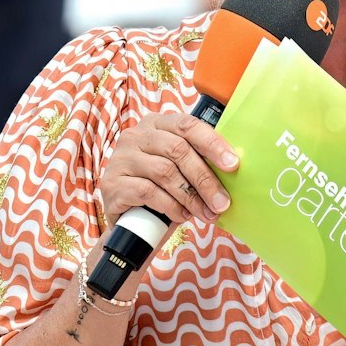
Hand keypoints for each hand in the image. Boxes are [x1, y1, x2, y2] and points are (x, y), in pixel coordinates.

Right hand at [98, 110, 239, 230]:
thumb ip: (198, 161)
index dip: (212, 144)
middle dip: (205, 179)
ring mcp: (120, 158)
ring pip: (164, 172)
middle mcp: (135, 136)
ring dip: (190, 196)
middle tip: (223, 202)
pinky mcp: (112, 183)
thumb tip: (234, 167)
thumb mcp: (180, 170)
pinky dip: (170, 206)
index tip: (233, 164)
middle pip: (178, 150)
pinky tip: (181, 216)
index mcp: (156, 124)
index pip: (187, 125)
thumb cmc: (161, 191)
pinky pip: (147, 192)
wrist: (128, 221)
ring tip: (205, 213)